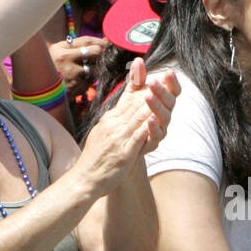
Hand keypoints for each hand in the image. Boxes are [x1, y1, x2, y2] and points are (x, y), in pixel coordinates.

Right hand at [49, 35, 105, 96]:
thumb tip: (103, 40)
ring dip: (93, 71)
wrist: (40, 88)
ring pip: (94, 70)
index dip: (100, 41)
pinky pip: (88, 84)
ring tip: (82, 72)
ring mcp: (71, 75)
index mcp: (62, 50)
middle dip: (100, 54)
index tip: (107, 42)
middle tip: (99, 57)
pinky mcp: (74, 88)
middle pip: (94, 53)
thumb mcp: (59, 51)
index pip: (86, 41)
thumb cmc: (51, 65)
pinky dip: (85, 83)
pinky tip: (76, 83)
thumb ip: (78, 45)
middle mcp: (67, 61)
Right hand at [75, 60, 178, 195]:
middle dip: (151, 88)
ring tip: (163, 89)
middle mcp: (113, 124)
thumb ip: (115, 119)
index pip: (127, 97)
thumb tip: (124, 108)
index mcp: (110, 119)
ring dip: (151, 102)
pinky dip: (146, 125)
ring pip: (137, 115)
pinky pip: (137, 136)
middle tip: (165, 76)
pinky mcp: (123, 152)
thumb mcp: (103, 132)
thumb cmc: (95, 158)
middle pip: (135, 102)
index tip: (151, 72)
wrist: (84, 179)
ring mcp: (118, 137)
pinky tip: (155, 116)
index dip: (140, 83)